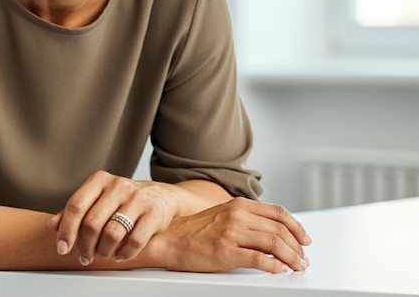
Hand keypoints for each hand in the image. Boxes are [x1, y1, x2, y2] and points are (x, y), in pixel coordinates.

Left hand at [48, 170, 179, 265]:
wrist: (161, 196)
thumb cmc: (123, 200)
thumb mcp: (98, 199)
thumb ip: (76, 211)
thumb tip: (53, 225)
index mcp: (100, 180)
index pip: (76, 205)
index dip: (66, 230)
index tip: (62, 248)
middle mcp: (118, 185)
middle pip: (92, 223)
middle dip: (85, 246)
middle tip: (85, 256)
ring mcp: (137, 197)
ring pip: (112, 234)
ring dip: (104, 251)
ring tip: (103, 253)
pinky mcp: (154, 212)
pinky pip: (134, 241)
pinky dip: (124, 254)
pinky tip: (120, 254)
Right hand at [157, 197, 310, 273]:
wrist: (170, 239)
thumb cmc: (196, 231)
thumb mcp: (223, 215)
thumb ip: (246, 219)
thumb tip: (272, 231)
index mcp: (238, 205)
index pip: (278, 212)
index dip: (296, 226)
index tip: (305, 239)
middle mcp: (237, 215)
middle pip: (279, 229)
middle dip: (297, 246)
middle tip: (304, 259)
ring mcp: (231, 232)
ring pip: (273, 243)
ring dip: (291, 257)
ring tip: (297, 266)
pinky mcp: (225, 252)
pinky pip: (258, 259)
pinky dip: (274, 266)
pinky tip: (280, 271)